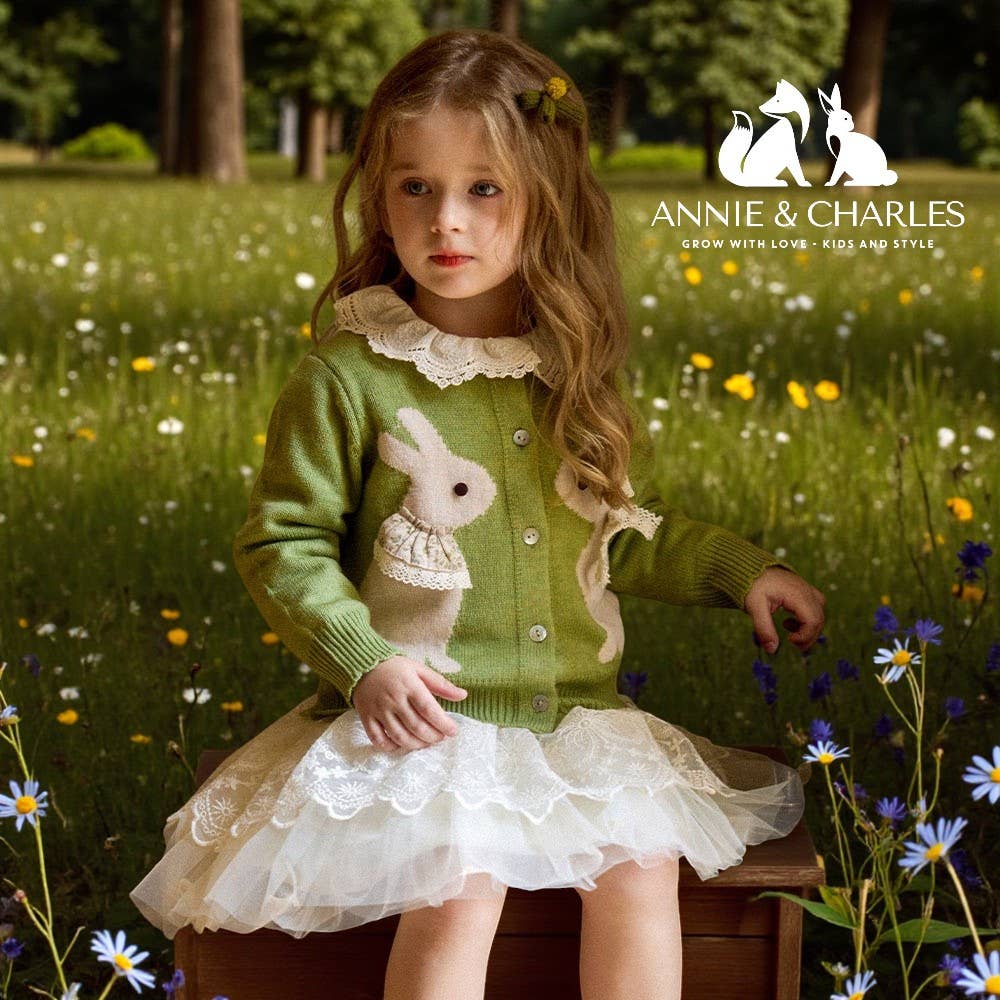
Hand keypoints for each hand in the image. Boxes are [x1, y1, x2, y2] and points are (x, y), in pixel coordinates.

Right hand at [351, 655, 467, 751]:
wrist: (363, 665)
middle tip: (441, 737)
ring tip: (426, 743)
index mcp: (409, 686)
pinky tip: (402, 745)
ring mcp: (379, 710)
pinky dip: (391, 747)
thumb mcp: (419, 669)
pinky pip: (378, 739)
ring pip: (399, 736)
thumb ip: (441, 684)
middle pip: (416, 726)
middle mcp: (394, 700)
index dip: (443, 724)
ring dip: (416, 744)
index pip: (429, 710)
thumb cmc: (395, 668)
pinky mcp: (366, 718)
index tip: (454, 731)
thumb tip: (463, 695)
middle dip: (433, 736)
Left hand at [743, 566, 825, 654]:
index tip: (789, 640)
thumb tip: (772, 650)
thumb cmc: (753, 586)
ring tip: (790, 633)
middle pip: (819, 619)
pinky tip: (789, 622)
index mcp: (797, 594)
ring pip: (819, 614)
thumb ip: (764, 629)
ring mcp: (807, 590)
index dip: (805, 636)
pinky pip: (816, 608)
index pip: (813, 620)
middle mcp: (806, 591)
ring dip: (809, 629)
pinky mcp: (805, 591)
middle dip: (808, 636)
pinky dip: (808, 619)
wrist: (751, 568)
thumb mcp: (754, 607)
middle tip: (791, 642)